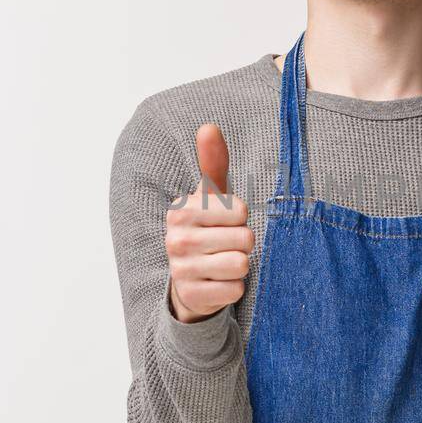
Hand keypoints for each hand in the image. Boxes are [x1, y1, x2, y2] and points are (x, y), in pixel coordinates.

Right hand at [165, 123, 253, 323]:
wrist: (188, 279)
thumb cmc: (207, 229)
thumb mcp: (210, 198)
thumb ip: (212, 164)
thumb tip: (209, 126)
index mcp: (182, 211)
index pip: (240, 210)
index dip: (240, 217)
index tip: (224, 223)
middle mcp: (176, 240)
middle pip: (245, 238)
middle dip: (244, 243)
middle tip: (226, 245)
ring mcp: (181, 270)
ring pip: (241, 264)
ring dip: (240, 265)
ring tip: (223, 262)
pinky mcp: (192, 296)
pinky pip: (235, 289)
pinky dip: (234, 287)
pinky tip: (218, 282)